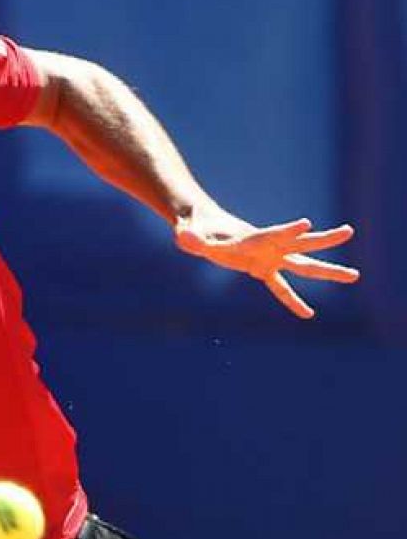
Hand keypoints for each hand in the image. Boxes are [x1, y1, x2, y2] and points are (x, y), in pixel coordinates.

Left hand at [173, 206, 359, 318]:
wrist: (201, 225)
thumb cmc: (195, 228)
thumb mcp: (189, 233)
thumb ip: (189, 238)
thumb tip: (183, 239)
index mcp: (251, 237)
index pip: (273, 234)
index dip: (288, 230)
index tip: (307, 224)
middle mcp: (266, 246)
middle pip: (300, 244)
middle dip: (324, 240)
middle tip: (349, 231)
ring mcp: (268, 258)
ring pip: (302, 264)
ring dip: (327, 270)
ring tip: (355, 275)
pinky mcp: (262, 269)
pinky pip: (281, 287)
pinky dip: (292, 300)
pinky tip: (308, 315)